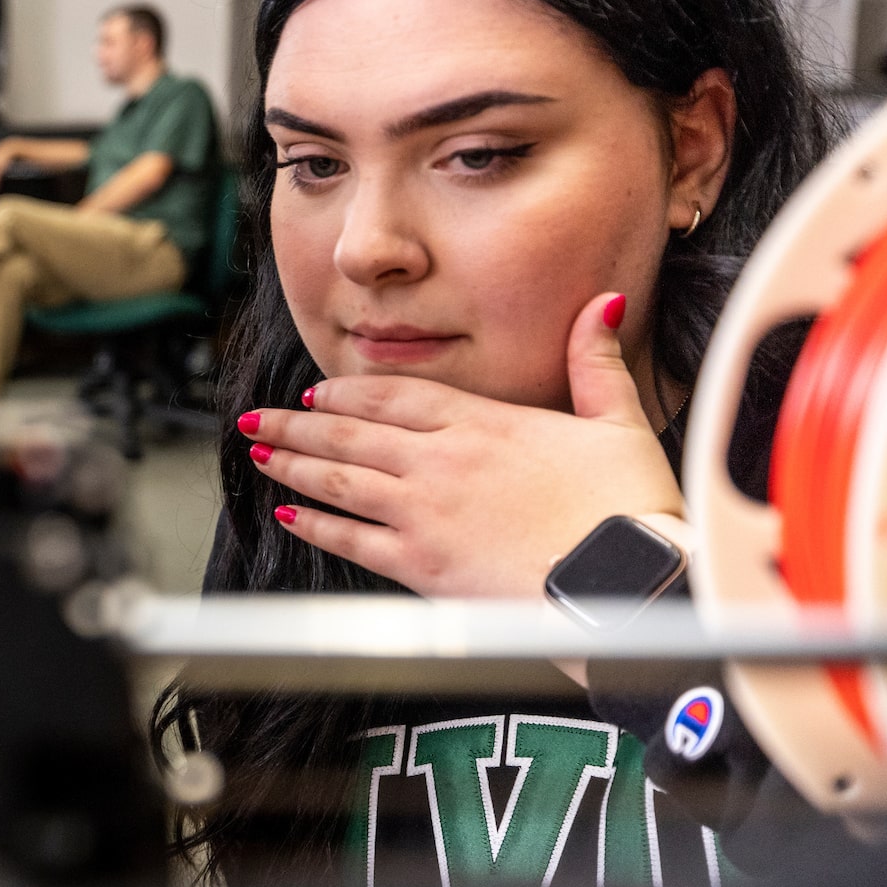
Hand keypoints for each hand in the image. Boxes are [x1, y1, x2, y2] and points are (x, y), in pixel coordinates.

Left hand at [238, 293, 683, 599]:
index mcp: (483, 422)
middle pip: (351, 432)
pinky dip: (313, 524)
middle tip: (258, 419)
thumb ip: (596, 363)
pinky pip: (349, 539)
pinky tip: (288, 514)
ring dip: (293, 463)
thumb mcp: (620, 422)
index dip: (349, 392)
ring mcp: (423, 512)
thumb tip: (600, 304)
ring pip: (338, 478)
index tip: (318, 391)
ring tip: (259, 454)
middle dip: (297, 424)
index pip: (395, 394)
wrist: (625, 582)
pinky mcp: (418, 564)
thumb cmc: (628, 510)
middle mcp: (441, 461)